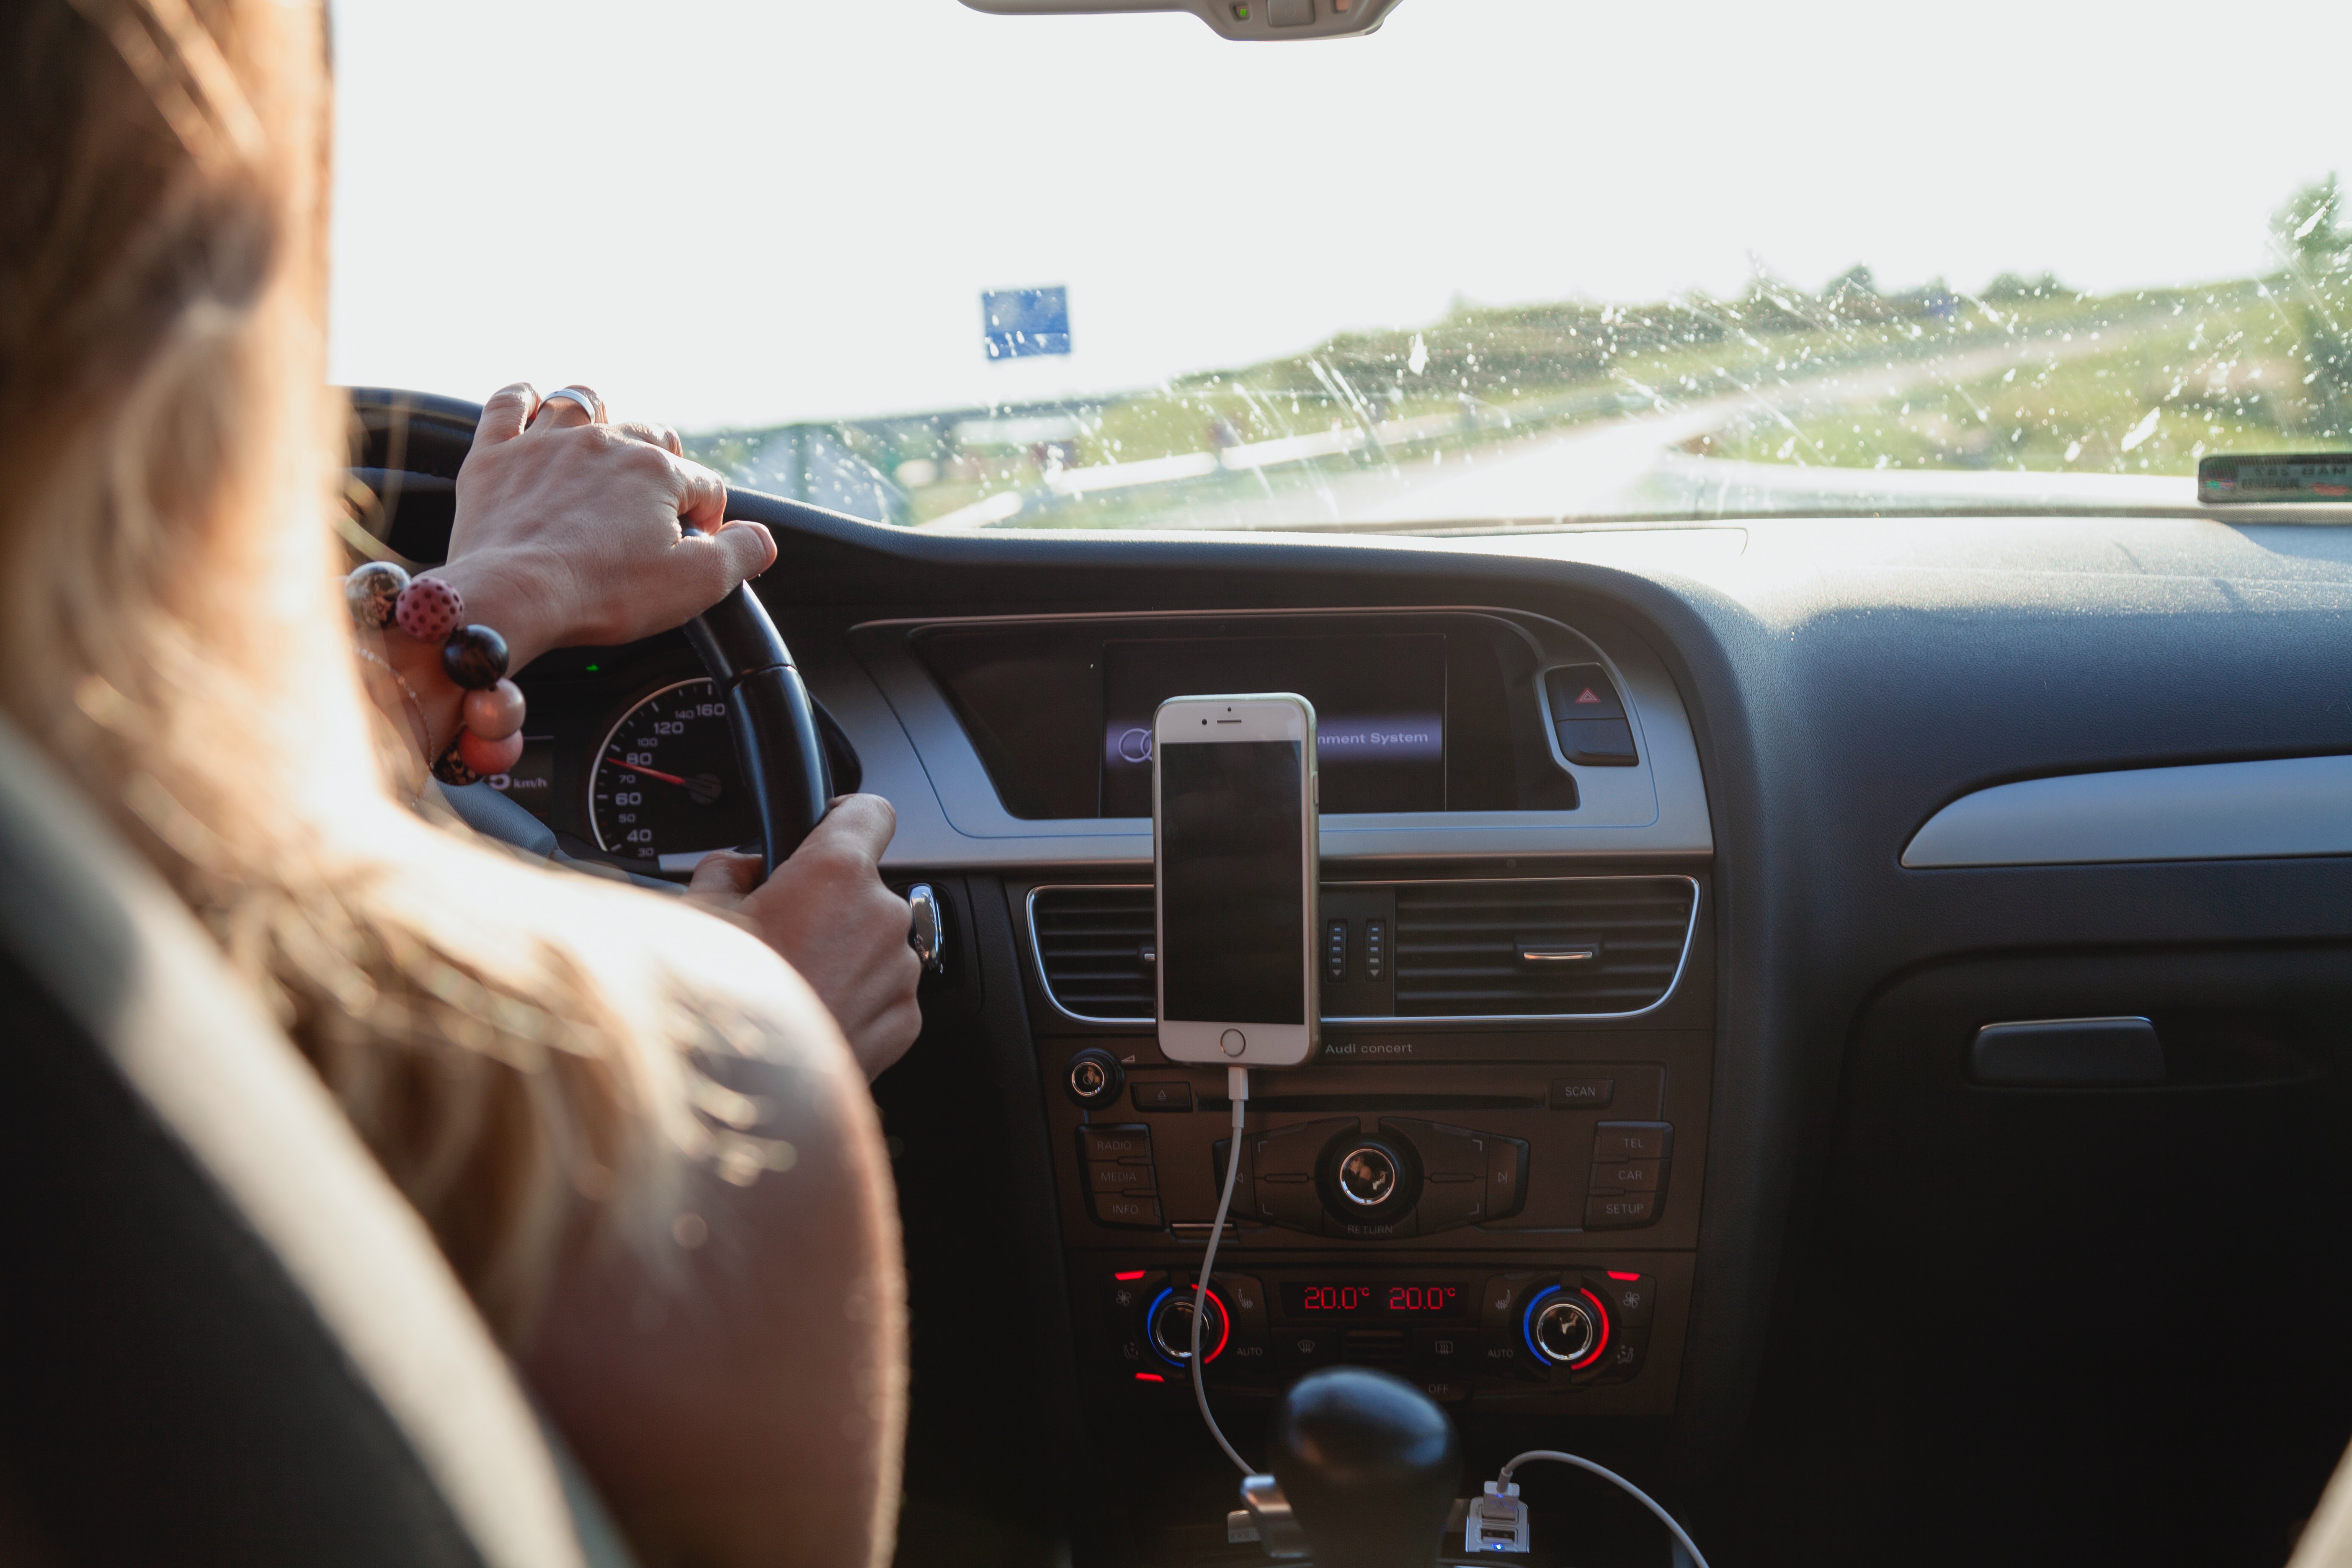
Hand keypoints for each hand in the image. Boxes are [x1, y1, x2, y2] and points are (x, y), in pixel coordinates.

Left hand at [436, 383, 777, 668]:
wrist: (513, 598)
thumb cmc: (602, 592)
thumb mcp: (697, 584)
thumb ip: (744, 553)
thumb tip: (762, 538)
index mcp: (656, 472)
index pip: (703, 485)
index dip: (706, 520)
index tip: (690, 551)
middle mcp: (605, 442)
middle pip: (650, 436)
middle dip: (660, 468)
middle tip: (651, 512)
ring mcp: (545, 444)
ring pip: (583, 403)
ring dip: (600, 419)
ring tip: (601, 449)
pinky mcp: (495, 456)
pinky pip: (508, 403)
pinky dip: (522, 399)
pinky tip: (531, 405)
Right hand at [685, 795, 922, 1080]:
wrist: (740, 1099)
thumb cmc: (718, 1008)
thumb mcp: (697, 916)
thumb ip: (726, 871)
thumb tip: (738, 867)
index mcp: (835, 874)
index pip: (870, 811)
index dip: (845, 817)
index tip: (827, 828)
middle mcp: (880, 918)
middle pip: (863, 887)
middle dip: (825, 902)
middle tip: (776, 933)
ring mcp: (898, 973)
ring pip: (873, 942)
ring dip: (840, 953)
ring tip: (788, 983)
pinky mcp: (904, 1022)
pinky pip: (881, 992)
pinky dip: (852, 997)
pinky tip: (808, 1015)